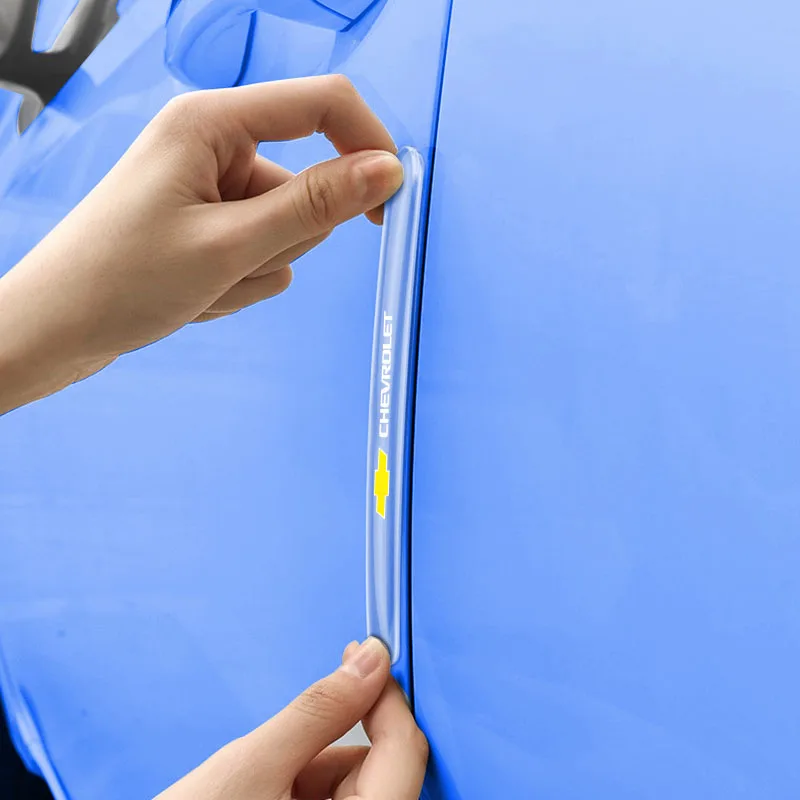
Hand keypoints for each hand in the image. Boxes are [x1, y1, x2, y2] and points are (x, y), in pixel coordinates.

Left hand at [0, 76, 402, 413]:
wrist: (58, 329)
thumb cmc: (123, 280)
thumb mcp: (229, 246)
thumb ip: (314, 205)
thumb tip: (387, 171)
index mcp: (212, 122)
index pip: (321, 104)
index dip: (368, 145)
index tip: (393, 201)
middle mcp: (215, 145)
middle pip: (307, 183)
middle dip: (285, 238)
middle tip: (229, 264)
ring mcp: (214, 188)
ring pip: (289, 229)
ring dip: (258, 268)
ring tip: (201, 284)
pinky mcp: (212, 225)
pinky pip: (264, 254)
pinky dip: (242, 282)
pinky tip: (195, 293)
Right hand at [156, 638, 428, 799]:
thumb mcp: (251, 765)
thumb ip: (318, 711)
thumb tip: (370, 660)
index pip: (405, 751)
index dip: (386, 696)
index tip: (364, 655)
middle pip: (382, 766)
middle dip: (338, 738)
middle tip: (287, 737)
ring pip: (356, 781)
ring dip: (316, 763)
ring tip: (263, 780)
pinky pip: (337, 798)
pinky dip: (307, 782)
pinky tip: (266, 791)